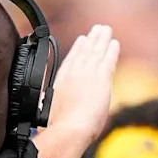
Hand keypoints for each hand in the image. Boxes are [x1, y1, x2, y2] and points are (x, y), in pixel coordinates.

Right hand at [47, 24, 119, 142]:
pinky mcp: (101, 78)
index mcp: (61, 81)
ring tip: (106, 30)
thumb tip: (42, 111)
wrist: (69, 129)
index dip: (77, 49)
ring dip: (101, 40)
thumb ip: (49, 105)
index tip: (82, 40)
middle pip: (85, 52)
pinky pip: (108, 60)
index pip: (71, 60)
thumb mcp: (47, 112)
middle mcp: (74, 74)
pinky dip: (111, 50)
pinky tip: (114, 43)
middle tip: (97, 29)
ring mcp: (87, 74)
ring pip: (96, 52)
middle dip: (91, 40)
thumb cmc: (59, 126)